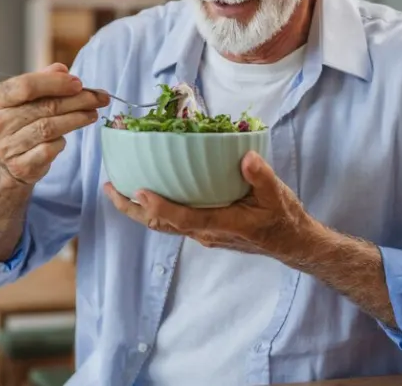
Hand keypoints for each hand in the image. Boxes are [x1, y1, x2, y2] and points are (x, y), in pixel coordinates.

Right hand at [0, 63, 108, 184]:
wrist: (7, 163)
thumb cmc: (22, 122)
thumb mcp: (27, 98)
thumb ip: (44, 80)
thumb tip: (62, 70)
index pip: (26, 86)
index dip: (56, 83)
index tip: (78, 83)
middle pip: (45, 107)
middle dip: (77, 100)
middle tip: (99, 97)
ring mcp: (8, 146)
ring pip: (49, 128)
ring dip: (77, 119)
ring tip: (93, 113)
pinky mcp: (21, 165)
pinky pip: (50, 149)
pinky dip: (62, 141)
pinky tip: (69, 135)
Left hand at [104, 151, 319, 258]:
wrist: (292, 243)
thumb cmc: (284, 219)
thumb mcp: (278, 195)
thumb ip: (261, 177)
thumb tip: (247, 157)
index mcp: (222, 225)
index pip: (184, 219)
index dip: (160, 207)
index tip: (139, 191)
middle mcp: (206, 233)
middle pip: (161, 225)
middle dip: (132, 208)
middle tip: (110, 188)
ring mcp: (203, 234)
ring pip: (164, 225)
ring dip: (138, 209)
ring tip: (118, 189)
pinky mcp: (205, 230)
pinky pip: (173, 221)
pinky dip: (155, 208)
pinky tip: (149, 193)